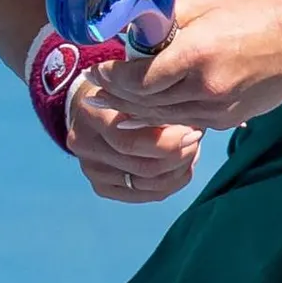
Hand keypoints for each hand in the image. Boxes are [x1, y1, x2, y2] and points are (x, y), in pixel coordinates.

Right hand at [62, 60, 203, 202]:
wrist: (90, 105)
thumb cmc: (122, 90)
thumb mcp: (138, 87)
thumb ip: (160, 106)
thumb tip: (194, 129)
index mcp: (92, 114)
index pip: (130, 142)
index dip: (168, 143)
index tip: (194, 131)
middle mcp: (85, 145)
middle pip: (142, 167)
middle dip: (179, 157)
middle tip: (196, 140)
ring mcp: (91, 169)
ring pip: (148, 185)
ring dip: (178, 171)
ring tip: (191, 151)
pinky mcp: (101, 186)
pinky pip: (145, 195)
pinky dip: (170, 184)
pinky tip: (181, 168)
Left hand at [93, 0, 281, 131]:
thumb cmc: (251, 15)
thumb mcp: (203, 6)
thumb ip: (164, 22)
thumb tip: (131, 33)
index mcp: (197, 53)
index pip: (140, 78)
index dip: (113, 77)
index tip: (98, 69)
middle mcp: (205, 87)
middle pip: (146, 102)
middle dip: (117, 95)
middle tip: (95, 88)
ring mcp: (217, 109)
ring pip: (162, 117)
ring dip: (134, 110)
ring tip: (112, 102)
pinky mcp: (227, 120)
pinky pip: (184, 122)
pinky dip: (162, 117)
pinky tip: (144, 113)